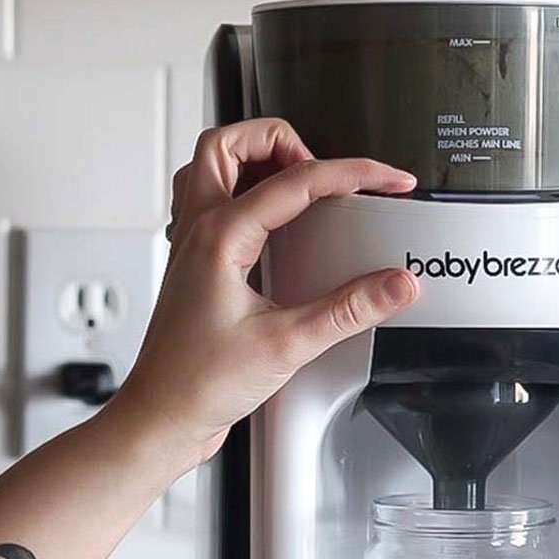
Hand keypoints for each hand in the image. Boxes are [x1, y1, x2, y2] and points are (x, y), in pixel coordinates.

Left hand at [113, 119, 418, 467]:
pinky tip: (274, 226)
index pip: (296, 180)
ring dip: (254, 160)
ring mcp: (191, 246)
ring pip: (211, 167)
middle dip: (283, 140)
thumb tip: (395, 284)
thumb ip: (348, 310)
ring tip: (300, 183)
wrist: (163, 418)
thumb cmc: (199, 384)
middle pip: (229, 143)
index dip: (352, 173)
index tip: (387, 181)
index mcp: (220, 236)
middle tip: (326, 171)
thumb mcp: (288, 345)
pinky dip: (244, 195)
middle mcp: (198, 230)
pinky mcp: (196, 267)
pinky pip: (212, 204)